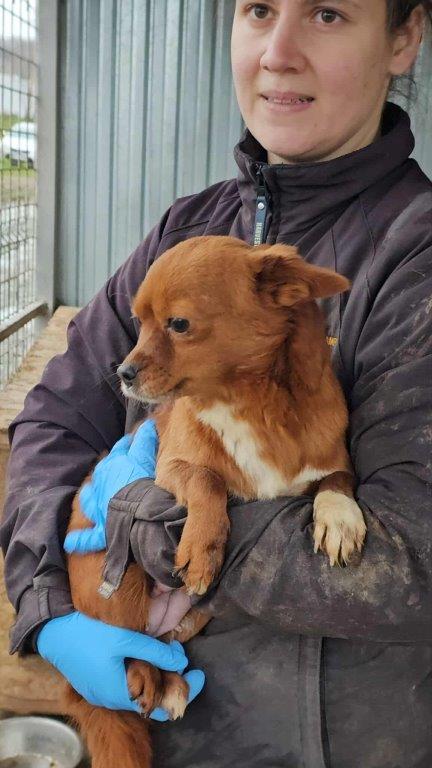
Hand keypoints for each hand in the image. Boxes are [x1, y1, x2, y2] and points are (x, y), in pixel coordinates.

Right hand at [37, 612, 204, 719]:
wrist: (54, 632)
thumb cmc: (88, 635)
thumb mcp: (125, 639)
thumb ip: (155, 652)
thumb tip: (182, 660)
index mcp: (121, 695)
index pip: (162, 706)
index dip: (185, 692)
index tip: (201, 675)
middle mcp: (112, 700)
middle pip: (151, 699)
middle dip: (171, 680)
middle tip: (184, 659)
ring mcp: (103, 693)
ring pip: (138, 691)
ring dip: (156, 675)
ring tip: (169, 653)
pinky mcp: (97, 683)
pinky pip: (125, 684)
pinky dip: (140, 673)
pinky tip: (147, 655)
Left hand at [64, 419, 158, 552]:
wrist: (139, 512)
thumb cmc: (142, 481)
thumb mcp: (144, 457)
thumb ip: (145, 440)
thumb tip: (147, 424)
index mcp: (112, 465)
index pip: (121, 450)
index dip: (129, 444)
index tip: (135, 441)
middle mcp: (101, 485)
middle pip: (103, 472)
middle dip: (108, 468)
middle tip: (118, 465)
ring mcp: (99, 507)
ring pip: (89, 499)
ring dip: (88, 496)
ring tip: (88, 493)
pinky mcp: (103, 529)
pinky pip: (89, 537)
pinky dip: (80, 539)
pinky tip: (69, 542)